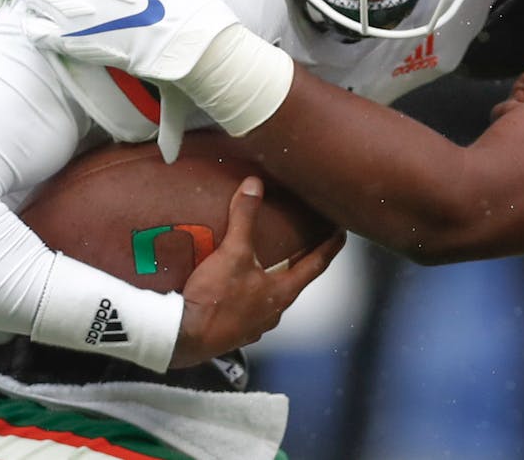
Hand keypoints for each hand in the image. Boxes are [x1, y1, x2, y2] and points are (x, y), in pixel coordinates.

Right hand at [171, 176, 344, 366]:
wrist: (182, 338)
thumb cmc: (214, 301)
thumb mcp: (232, 253)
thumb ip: (244, 218)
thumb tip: (254, 186)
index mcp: (282, 293)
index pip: (316, 265)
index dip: (329, 247)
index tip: (341, 234)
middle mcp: (273, 312)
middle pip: (294, 281)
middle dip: (299, 261)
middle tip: (303, 242)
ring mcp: (253, 325)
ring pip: (269, 297)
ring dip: (269, 279)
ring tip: (264, 261)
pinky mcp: (232, 331)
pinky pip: (246, 307)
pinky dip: (246, 293)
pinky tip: (232, 286)